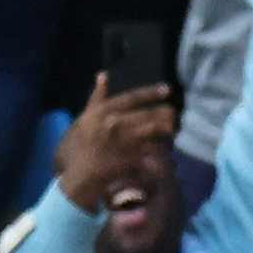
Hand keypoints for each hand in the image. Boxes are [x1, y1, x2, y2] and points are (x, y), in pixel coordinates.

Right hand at [52, 73, 181, 215]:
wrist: (77, 177)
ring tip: (173, 133)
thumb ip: (97, 98)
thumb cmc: (82, 147)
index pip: (131, 98)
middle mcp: (111, 124)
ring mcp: (119, 143)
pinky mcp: (127, 161)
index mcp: (102, 112)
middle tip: (175, 116)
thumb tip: (103, 74)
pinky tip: (168, 157)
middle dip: (165, 115)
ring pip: (152, 133)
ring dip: (165, 133)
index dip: (151, 92)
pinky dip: (160, 155)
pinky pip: (150, 156)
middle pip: (147, 115)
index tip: (167, 89)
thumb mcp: (85, 119)